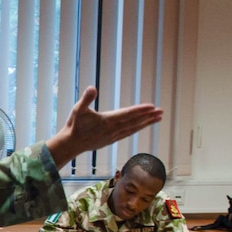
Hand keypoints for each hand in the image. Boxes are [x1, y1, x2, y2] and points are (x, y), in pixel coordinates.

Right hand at [45, 87, 163, 166]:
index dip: (141, 110)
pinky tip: (141, 127)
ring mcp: (113, 136)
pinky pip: (127, 134)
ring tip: (157, 119)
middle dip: (149, 116)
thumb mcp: (78, 109)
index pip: (128, 114)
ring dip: (146, 123)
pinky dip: (136, 129)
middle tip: (161, 112)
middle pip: (135, 122)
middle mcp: (113, 129)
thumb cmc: (74, 125)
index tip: (152, 107)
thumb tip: (92, 88)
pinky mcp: (111, 140)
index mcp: (107, 120)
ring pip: (133, 128)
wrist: (70, 144)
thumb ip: (86, 98)